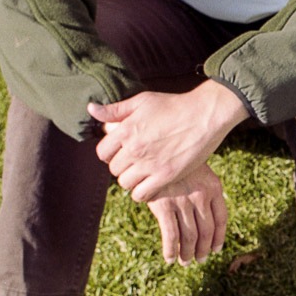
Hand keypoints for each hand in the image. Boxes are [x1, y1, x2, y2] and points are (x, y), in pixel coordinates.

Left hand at [89, 80, 246, 201]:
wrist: (205, 115)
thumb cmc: (174, 105)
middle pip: (114, 169)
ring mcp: (150, 164)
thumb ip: (115, 109)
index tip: (121, 151)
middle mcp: (135, 149)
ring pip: (125, 183)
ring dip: (132, 179)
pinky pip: (142, 194)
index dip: (110, 153)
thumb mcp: (142, 101)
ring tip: (143, 172)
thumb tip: (91, 109)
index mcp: (126, 130)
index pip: (102, 153)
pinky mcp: (166, 176)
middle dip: (122, 166)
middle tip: (135, 161)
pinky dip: (142, 192)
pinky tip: (150, 183)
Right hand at [147, 163, 228, 264]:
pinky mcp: (163, 205)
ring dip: (188, 254)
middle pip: (206, 231)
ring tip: (185, 262)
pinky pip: (171, 235)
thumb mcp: (197, 169)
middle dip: (203, 250)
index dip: (218, 238)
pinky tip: (170, 258)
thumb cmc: (176, 159)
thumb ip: (205, 191)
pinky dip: (171, 250)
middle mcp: (201, 196)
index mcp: (213, 187)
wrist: (154, 145)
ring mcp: (182, 201)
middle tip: (199, 260)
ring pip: (190, 237)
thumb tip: (208, 218)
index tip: (215, 250)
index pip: (221, 219)